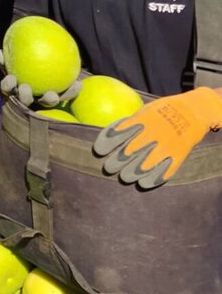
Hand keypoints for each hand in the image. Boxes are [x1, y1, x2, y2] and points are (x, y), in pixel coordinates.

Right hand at [0, 48, 80, 106]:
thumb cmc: (24, 62)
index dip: (8, 86)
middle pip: (25, 100)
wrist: (46, 64)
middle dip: (24, 97)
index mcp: (16, 88)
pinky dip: (71, 91)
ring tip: (52, 95)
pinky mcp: (60, 99)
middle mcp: (29, 97)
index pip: (8, 89)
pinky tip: (78, 84)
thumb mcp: (12, 58)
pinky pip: (66, 96)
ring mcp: (44, 100)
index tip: (10, 79)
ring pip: (46, 103)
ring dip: (48, 100)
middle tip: (25, 89)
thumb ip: (4, 56)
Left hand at [93, 87, 221, 188]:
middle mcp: (152, 134)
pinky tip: (143, 183)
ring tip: (125, 176)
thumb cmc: (163, 110)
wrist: (194, 111)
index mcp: (142, 121)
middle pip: (128, 153)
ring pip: (144, 166)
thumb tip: (110, 133)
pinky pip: (164, 171)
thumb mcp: (145, 111)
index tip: (98, 151)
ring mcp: (166, 145)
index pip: (118, 133)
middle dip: (115, 163)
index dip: (106, 143)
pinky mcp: (178, 155)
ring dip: (131, 173)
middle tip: (109, 168)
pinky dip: (153, 179)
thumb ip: (130, 123)